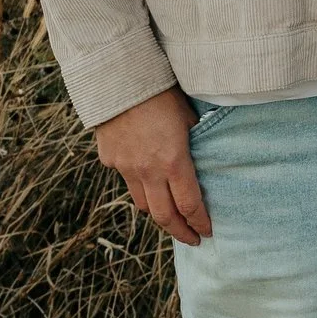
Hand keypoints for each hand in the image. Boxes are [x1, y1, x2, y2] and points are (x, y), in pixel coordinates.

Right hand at [92, 87, 210, 245]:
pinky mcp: (109, 160)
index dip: (200, 222)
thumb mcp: (188, 117)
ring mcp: (125, 167)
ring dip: (158, 215)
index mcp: (173, 161)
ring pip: (142, 204)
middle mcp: (148, 171)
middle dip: (180, 232)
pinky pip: (126, 181)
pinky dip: (139, 186)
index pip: (189, 205)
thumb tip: (206, 158)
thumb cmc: (161, 93)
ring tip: (171, 217)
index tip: (207, 232)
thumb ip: (195, 142)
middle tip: (192, 239)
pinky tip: (147, 181)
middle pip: (164, 216)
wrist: (118, 78)